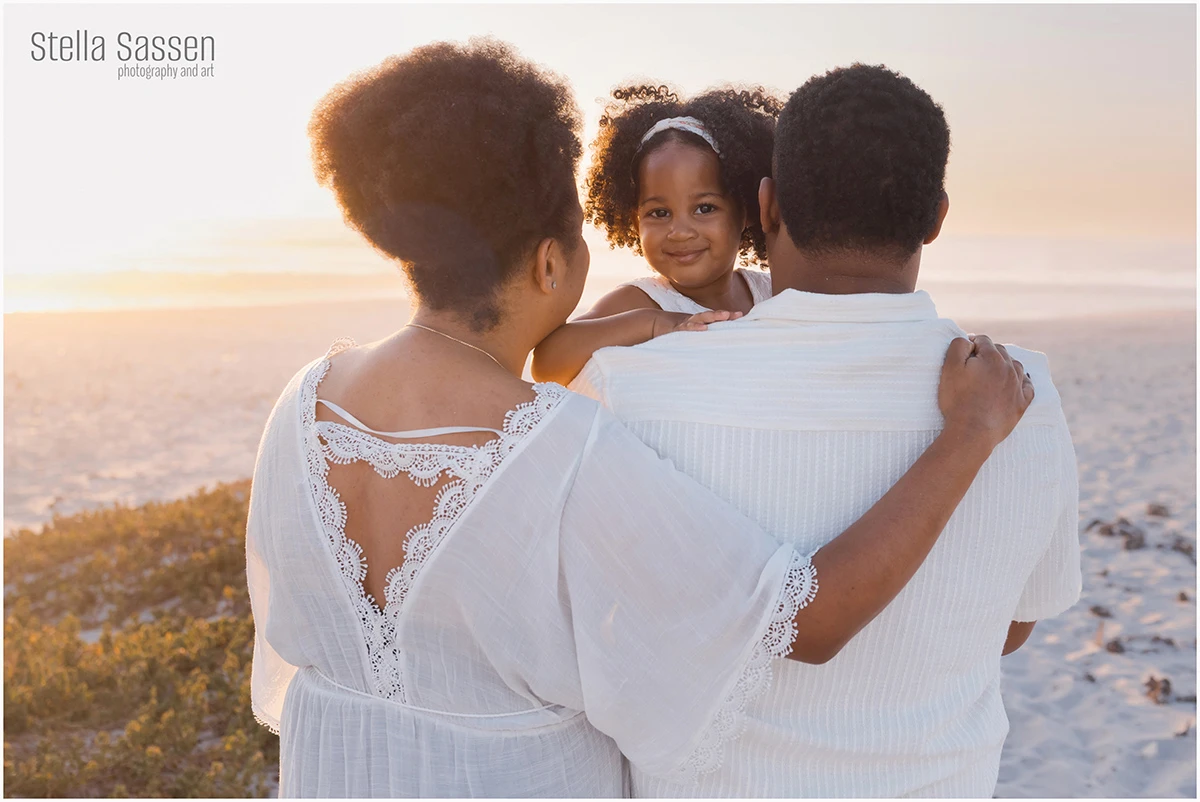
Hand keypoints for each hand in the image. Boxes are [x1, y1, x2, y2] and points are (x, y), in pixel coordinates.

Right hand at [650, 309, 742, 337]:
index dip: (728, 316)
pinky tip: (704, 328)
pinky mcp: (677, 330)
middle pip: (712, 316)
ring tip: (725, 315)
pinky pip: (687, 328)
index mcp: (699, 321)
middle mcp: (694, 320)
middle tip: (737, 315)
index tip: (741, 315)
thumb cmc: (674, 331)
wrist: (653, 323)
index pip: (716, 318)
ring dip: (714, 316)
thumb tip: (715, 343)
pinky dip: (695, 327)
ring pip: (702, 318)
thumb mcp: (689, 332)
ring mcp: (686, 323)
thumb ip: (701, 337)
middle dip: (724, 315)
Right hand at [937, 334, 1034, 449]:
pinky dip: (1022, 381)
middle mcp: (1009, 369)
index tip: (964, 352)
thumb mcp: (950, 368)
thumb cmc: (958, 400)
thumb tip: (969, 341)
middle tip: (975, 362)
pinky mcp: (1021, 404)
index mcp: (992, 358)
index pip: (983, 340)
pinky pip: (1027, 386)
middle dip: (988, 352)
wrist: (972, 432)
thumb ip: (958, 346)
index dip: (972, 343)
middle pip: (1000, 351)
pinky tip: (1017, 382)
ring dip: (1005, 364)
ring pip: (1016, 366)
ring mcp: (1017, 386)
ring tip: (994, 371)